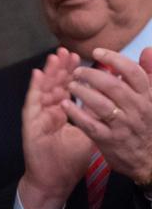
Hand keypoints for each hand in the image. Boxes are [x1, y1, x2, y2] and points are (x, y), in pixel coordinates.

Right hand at [18, 48, 91, 208]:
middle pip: (56, 85)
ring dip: (49, 73)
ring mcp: (39, 118)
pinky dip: (34, 89)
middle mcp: (49, 112)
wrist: (55, 180)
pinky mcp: (30, 125)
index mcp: (62, 113)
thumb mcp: (92, 133)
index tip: (84, 57)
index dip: (75, 73)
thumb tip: (114, 100)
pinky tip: (38, 75)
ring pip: (43, 90)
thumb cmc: (71, 160)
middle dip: (62, 68)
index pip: (69, 88)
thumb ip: (98, 116)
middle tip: (68, 51)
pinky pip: (32, 104)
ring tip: (55, 56)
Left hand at [64, 47, 151, 185]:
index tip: (97, 52)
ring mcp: (122, 126)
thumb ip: (149, 74)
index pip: (132, 72)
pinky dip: (76, 114)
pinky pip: (90, 125)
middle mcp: (136, 109)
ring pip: (101, 104)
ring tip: (70, 85)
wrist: (147, 158)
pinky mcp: (108, 140)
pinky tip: (65, 105)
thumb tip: (147, 49)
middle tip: (77, 71)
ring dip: (82, 92)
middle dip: (92, 75)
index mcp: (147, 96)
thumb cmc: (145, 124)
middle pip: (113, 86)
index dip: (114, 59)